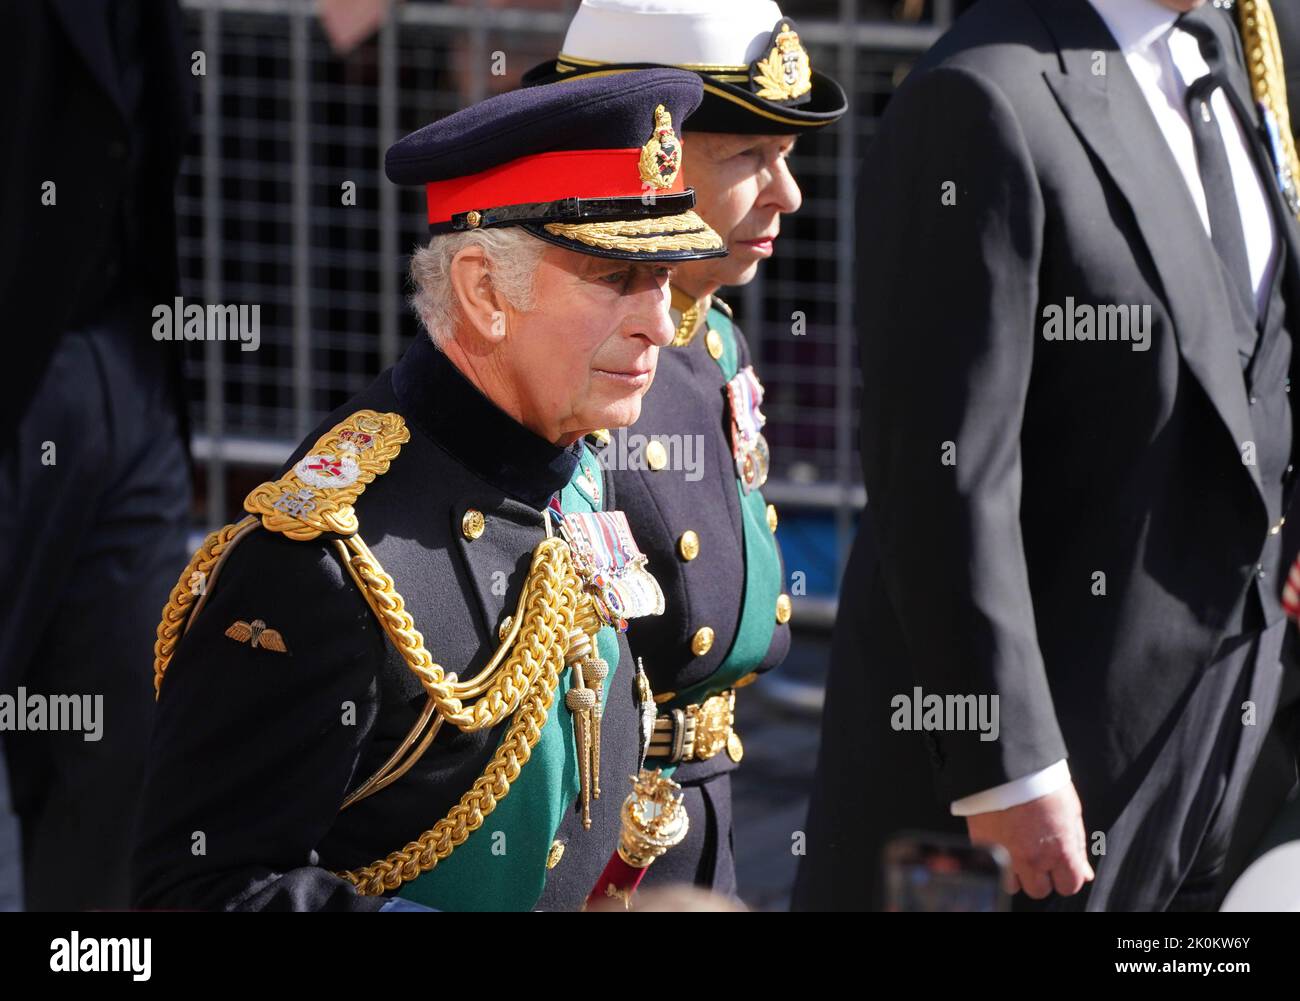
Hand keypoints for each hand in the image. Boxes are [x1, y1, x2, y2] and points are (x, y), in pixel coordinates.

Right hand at [965, 781, 1093, 898]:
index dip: (1066, 875)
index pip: (1069, 886)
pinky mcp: (982, 844)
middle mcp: (1033, 858)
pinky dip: (997, 858)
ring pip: (1012, 885)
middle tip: (1037, 854)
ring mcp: (1005, 854)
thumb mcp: (1071, 812)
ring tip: (1016, 848)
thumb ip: (1077, 846)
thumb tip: (1085, 873)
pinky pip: (991, 866)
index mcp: (1059, 850)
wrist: (1006, 763)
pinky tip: (1002, 839)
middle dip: (1040, 876)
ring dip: (1016, 872)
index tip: (1061, 863)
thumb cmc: (1042, 782)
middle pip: (1039, 890)